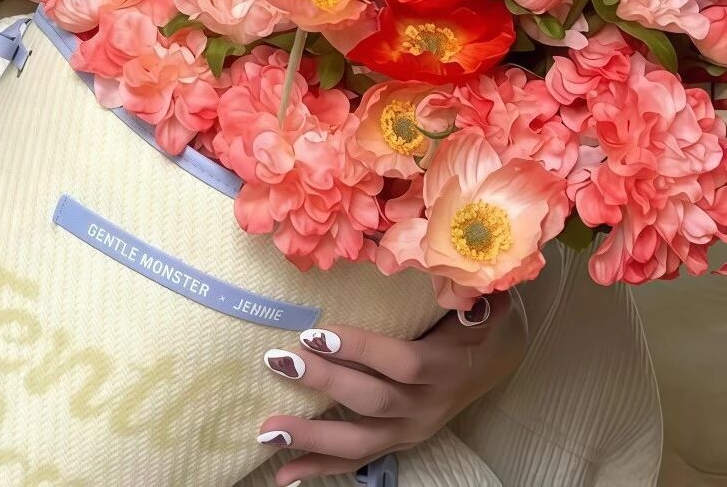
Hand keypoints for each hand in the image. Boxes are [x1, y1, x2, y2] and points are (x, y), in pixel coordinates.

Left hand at [255, 293, 526, 483]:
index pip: (401, 363)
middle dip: (323, 384)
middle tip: (279, 362)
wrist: (491, 363)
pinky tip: (284, 474)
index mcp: (443, 367)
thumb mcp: (484, 306)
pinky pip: (357, 460)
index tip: (317, 333)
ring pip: (359, 442)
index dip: (361, 350)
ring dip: (311, 437)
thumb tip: (468, 290)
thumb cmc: (474, 322)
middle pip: (371, 402)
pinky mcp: (396, 442)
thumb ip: (473, 296)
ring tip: (267, 430)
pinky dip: (320, 468)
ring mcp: (409, 430)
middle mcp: (424, 406)